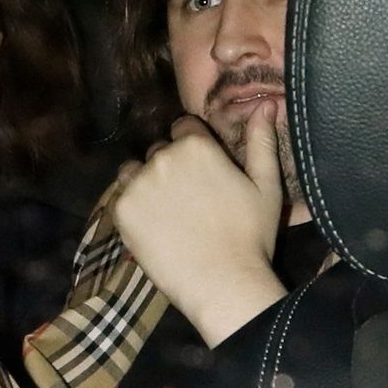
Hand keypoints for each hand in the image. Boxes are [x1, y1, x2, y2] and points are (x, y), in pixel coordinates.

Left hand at [113, 111, 285, 346]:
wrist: (223, 284)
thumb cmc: (251, 236)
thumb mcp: (266, 185)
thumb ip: (261, 141)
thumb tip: (264, 103)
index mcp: (196, 145)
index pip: (183, 126)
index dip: (194, 148)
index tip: (202, 173)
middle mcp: (162, 156)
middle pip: (159, 151)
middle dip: (170, 167)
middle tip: (187, 200)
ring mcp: (138, 183)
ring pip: (134, 172)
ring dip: (146, 183)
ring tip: (166, 213)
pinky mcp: (121, 211)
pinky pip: (121, 198)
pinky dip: (134, 208)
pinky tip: (154, 228)